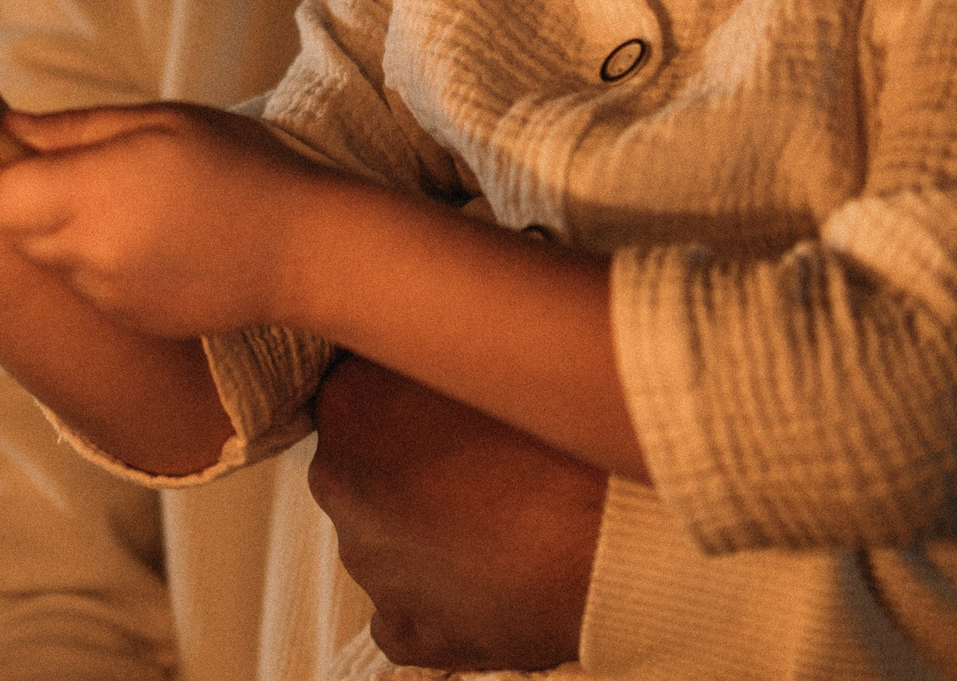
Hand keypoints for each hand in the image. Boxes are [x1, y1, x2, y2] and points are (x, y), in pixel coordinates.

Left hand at [0, 105, 332, 336]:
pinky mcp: (131, 319)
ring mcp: (111, 294)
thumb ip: (76, 128)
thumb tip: (9, 126)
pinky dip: (103, 266)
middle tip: (91, 176)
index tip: (44, 155)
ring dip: (70, 235)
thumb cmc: (239, 164)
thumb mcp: (161, 120)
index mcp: (98, 192)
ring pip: (53, 263)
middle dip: (35, 203)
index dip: (13, 172)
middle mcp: (94, 252)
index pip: (2, 198)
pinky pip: (89, 289)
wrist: (303, 248)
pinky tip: (155, 244)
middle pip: (18, 233)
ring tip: (134, 209)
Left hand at [309, 354, 604, 672]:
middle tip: (487, 459)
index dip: (410, 388)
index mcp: (350, 403)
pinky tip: (492, 575)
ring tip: (507, 519)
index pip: (360, 384)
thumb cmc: (567, 436)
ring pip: (389, 533)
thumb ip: (444, 340)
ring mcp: (370, 564)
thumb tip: (443, 326)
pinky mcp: (407, 630)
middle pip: (368, 461)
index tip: (452, 396)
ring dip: (431, 526)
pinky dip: (440, 596)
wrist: (616, 543)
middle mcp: (340, 483)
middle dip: (412, 460)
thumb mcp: (494, 350)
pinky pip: (408, 608)